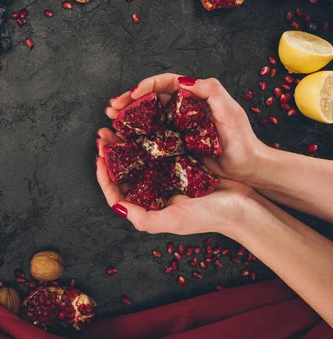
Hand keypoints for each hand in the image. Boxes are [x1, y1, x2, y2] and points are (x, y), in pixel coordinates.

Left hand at [96, 128, 258, 234]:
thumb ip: (143, 218)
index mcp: (149, 205)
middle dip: (110, 152)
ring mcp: (167, 176)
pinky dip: (147, 136)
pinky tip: (143, 124)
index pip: (116, 192)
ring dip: (125, 140)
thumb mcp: (174, 220)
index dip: (103, 175)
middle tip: (103, 134)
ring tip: (115, 126)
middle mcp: (155, 191)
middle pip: (124, 170)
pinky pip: (158, 148)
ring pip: (137, 156)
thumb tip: (117, 204)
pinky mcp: (181, 163)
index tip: (99, 158)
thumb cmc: (210, 216)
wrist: (244, 207)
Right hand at [105, 73, 266, 182]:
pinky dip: (133, 137)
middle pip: (149, 100)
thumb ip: (210, 90)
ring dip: (126, 118)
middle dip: (128, 102)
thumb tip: (182, 80)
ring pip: (145, 118)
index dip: (145, 87)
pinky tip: (121, 140)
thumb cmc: (242, 141)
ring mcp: (176, 128)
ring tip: (110, 122)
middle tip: (111, 108)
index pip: (164, 84)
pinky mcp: (173, 146)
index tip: (132, 95)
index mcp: (193, 97)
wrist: (249, 169)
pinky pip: (150, 138)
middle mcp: (181, 110)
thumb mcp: (230, 110)